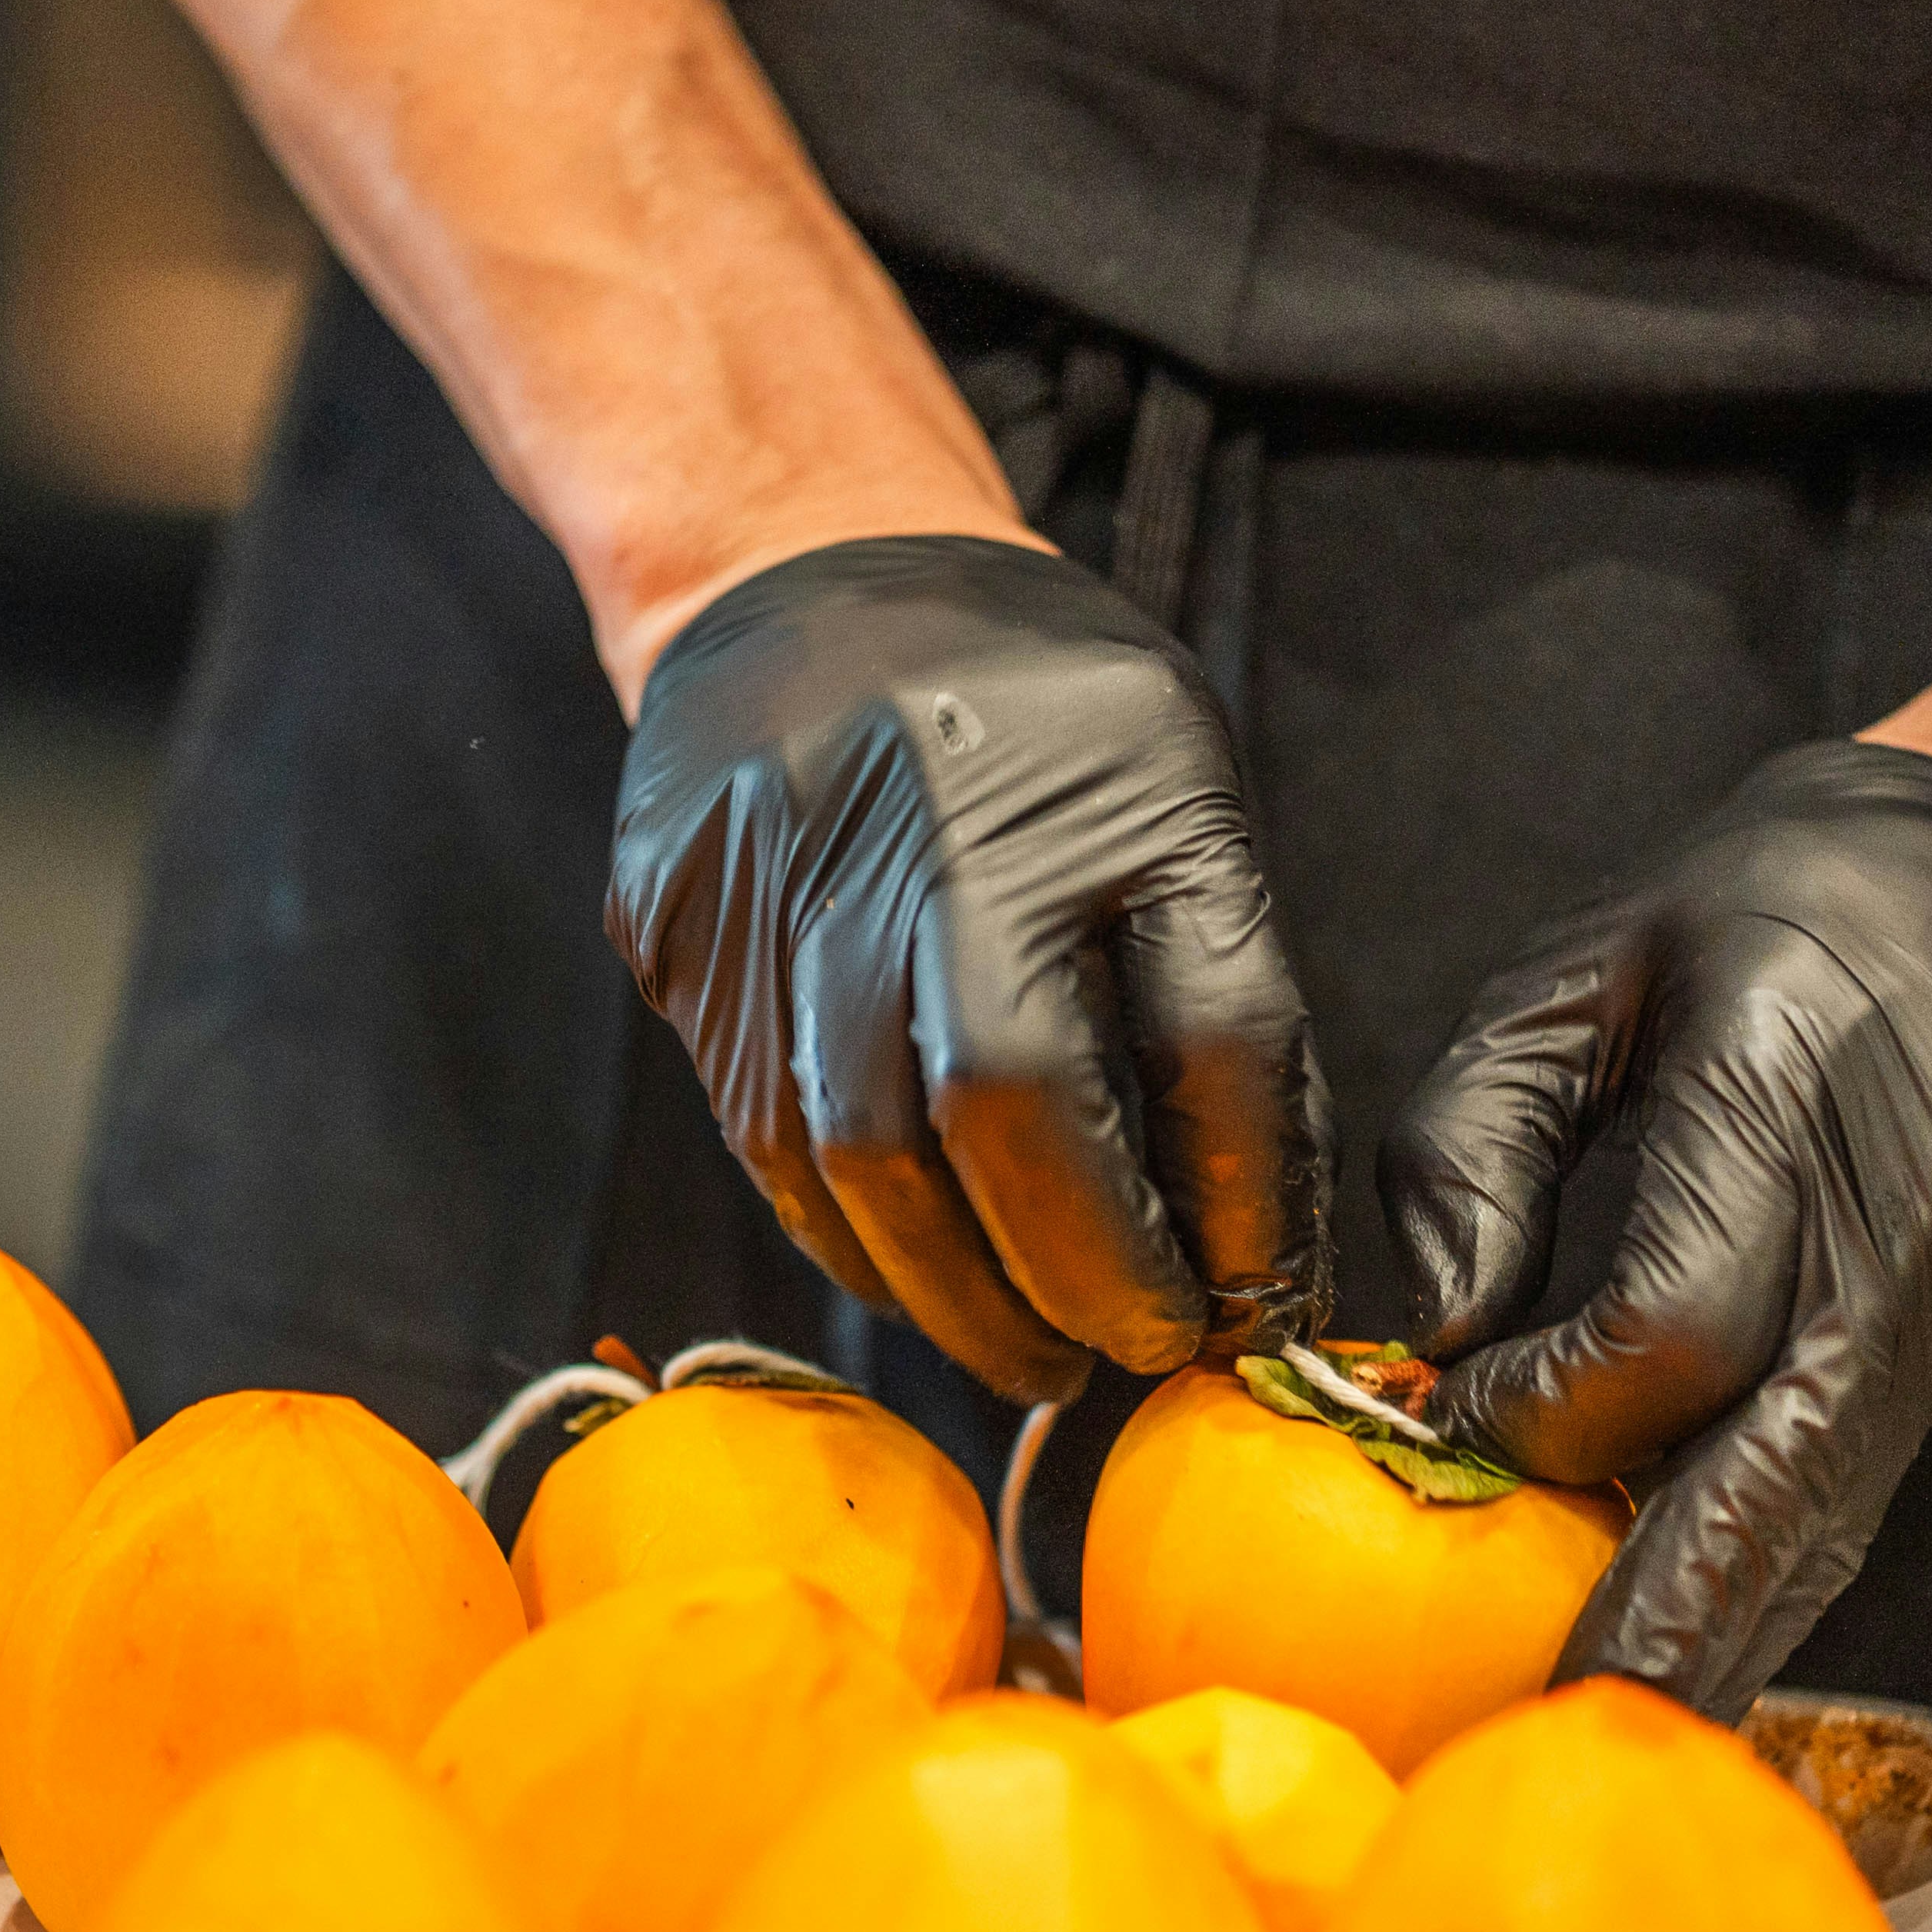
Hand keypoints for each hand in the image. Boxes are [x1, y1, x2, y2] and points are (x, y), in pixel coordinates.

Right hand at [609, 535, 1327, 1400]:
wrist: (803, 572)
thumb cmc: (1033, 715)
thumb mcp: (1177, 795)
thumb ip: (1217, 1000)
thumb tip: (1252, 1244)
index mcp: (1105, 772)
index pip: (1209, 1029)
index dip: (1242, 1199)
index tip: (1253, 1304)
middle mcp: (931, 817)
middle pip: (1006, 1102)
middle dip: (1081, 1272)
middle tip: (1132, 1359)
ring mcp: (780, 871)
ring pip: (858, 1154)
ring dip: (957, 1292)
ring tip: (1032, 1352)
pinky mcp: (679, 928)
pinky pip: (763, 1136)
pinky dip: (853, 1238)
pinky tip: (918, 1277)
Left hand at [1389, 741, 1931, 1713]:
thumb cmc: (1795, 910)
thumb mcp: (1590, 962)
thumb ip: (1473, 1133)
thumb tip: (1430, 1330)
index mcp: (1789, 1102)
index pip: (1670, 1327)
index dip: (1548, 1405)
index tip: (1450, 1411)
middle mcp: (1893, 1231)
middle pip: (1779, 1472)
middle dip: (1669, 1615)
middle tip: (1560, 1727)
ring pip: (1833, 1515)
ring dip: (1726, 1632)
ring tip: (1615, 1735)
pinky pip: (1858, 1490)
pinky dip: (1774, 1578)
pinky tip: (1691, 1651)